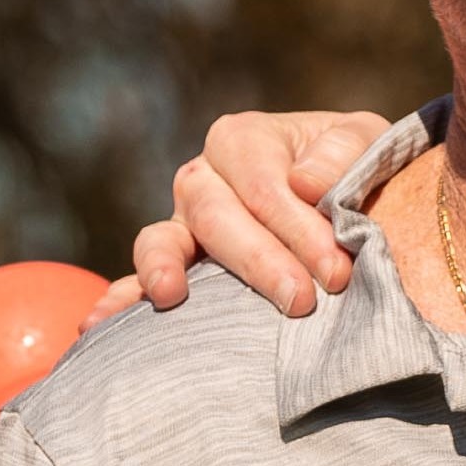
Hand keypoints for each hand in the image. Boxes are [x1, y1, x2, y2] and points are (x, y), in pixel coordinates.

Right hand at [101, 109, 395, 321]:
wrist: (356, 202)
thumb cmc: (359, 172)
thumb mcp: (367, 144)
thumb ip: (345, 152)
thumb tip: (304, 182)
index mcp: (243, 141)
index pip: (263, 187)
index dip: (297, 229)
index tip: (336, 272)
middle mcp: (203, 179)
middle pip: (215, 216)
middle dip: (258, 261)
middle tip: (300, 302)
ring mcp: (183, 225)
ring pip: (165, 241)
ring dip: (165, 268)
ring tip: (171, 295)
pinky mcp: (177, 267)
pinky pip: (140, 280)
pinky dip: (121, 300)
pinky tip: (98, 324)